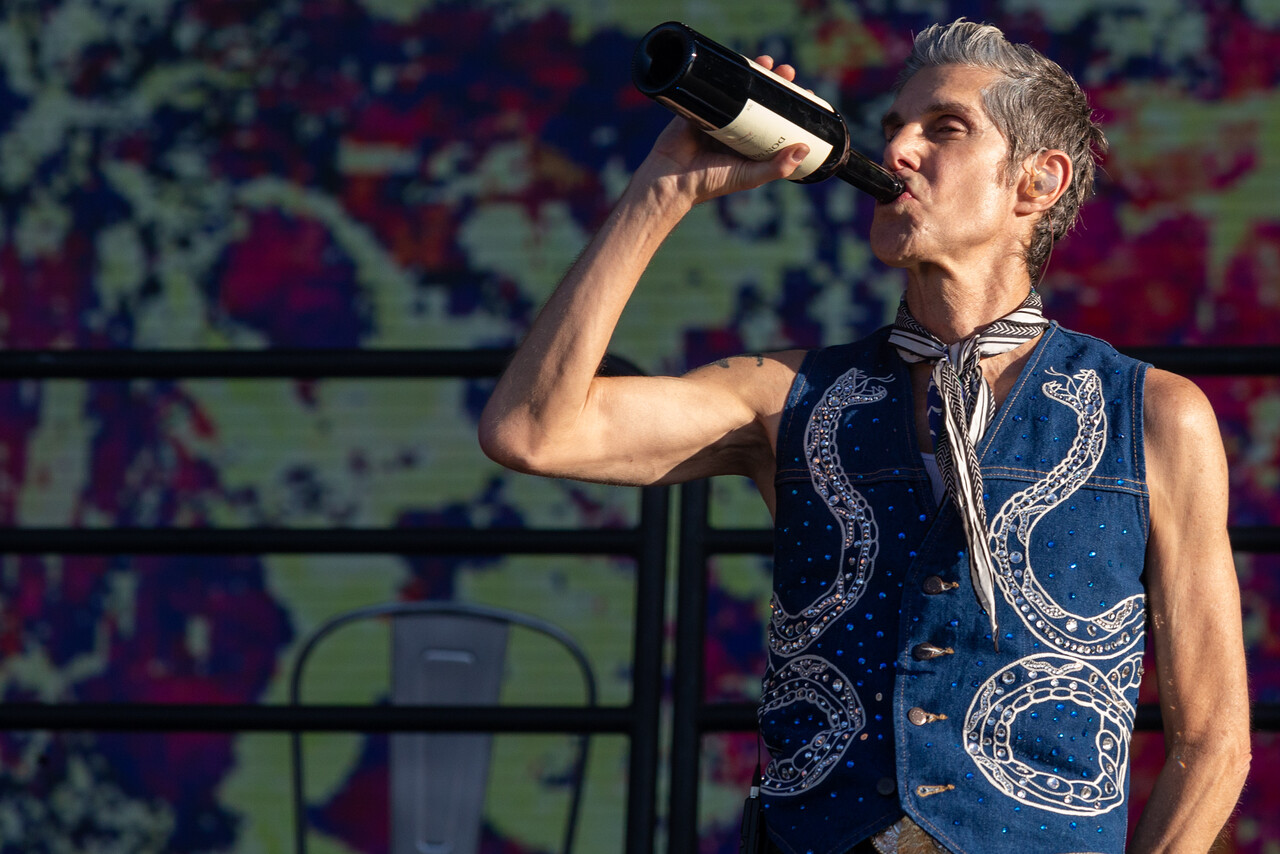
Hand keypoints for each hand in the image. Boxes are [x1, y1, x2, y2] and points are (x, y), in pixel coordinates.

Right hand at [635, 55, 811, 206]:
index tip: (806, 94)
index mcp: (752, 144)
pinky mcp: (701, 105)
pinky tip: (740, 61)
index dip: (792, 106)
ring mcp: (720, 114)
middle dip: (777, 82)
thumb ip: (777, 168)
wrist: (671, 178)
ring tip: (768, 62)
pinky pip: (718, 85)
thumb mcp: (750, 177)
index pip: (778, 120)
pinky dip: (729, 72)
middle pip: (763, 99)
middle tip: (788, 73)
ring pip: (742, 88)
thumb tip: (805, 149)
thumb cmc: (710, 182)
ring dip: (756, 72)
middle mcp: (738, 127)